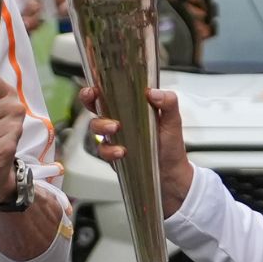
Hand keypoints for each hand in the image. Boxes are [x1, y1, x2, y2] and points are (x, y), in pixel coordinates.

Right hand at [83, 85, 194, 218]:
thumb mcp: (173, 121)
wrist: (171, 175)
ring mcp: (114, 137)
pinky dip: (110, 150)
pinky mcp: (113, 155)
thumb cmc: (171, 146)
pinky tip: (122, 151)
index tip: (95, 86)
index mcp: (133, 107)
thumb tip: (153, 92)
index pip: (111, 92)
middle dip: (89, 101)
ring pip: (96, 127)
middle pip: (95, 106)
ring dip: (102, 125)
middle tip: (97, 102)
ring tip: (116, 128)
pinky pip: (103, 150)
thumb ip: (168, 102)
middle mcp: (120, 120)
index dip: (98, 86)